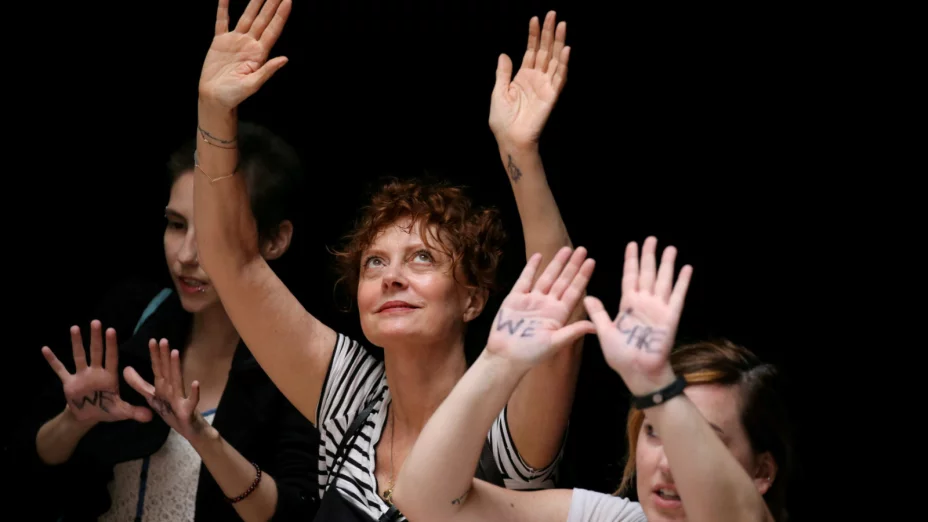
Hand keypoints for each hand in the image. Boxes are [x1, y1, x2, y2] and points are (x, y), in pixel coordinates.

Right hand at [41, 321, 152, 424]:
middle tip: (96, 322)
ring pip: (79, 356)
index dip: (111, 345)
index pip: (111, 357)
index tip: (111, 330)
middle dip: (96, 338)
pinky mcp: (69, 383)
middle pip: (96, 352)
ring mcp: (81, 376)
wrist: (88, 417)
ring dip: (77, 343)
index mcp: (109, 377)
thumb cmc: (107, 410)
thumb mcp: (121, 412)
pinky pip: (60, 370)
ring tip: (75, 327)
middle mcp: (96, 372)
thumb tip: (151, 417)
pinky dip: (53, 360)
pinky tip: (46, 349)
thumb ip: (135, 412)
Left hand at [124, 339, 217, 444]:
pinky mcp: (187, 411)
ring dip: (176, 367)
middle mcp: (172, 389)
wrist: (189, 429)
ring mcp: (180, 399)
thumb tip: (124, 368)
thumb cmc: (172, 411)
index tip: (152, 340)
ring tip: (175, 353)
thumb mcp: (152, 397)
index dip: (155, 356)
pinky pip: (191, 402)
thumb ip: (139, 384)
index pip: (158, 369)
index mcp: (163, 386)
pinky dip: (194, 393)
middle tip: (163, 340)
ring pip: (177, 381)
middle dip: (164, 356)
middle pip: (167, 371)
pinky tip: (195, 383)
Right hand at [198, 0, 291, 108]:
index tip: (288, 1)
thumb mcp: (252, 85)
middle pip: (263, 20)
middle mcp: (249, 44)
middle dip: (271, 4)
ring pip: (247, 17)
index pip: (272, 30)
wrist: (214, 97)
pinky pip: (222, 21)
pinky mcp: (220, 41)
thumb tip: (285, 59)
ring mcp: (235, 41)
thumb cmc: (234, 95)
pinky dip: (223, 9)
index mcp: (259, 54)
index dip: (280, 16)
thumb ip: (267, 70)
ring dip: (254, 3)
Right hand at [485, 247, 594, 369]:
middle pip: (563, 281)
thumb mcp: (555, 343)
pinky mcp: (515, 298)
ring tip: (567, 249)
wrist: (506, 357)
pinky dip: (531, 268)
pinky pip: (525, 279)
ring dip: (556, 263)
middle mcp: (547, 304)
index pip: (574, 291)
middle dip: (573, 265)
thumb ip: (573, 331)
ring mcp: (532, 300)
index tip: (591, 262)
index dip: (583, 276)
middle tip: (582, 249)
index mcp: (559, 314)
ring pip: (547, 277)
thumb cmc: (531, 354)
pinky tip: (539, 256)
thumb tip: (596, 326)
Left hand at [489, 11, 569, 147]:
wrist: (510, 138)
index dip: (533, 35)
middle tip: (552, 14)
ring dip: (558, 42)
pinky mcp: (551, 95)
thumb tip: (504, 54)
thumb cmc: (502, 120)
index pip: (530, 50)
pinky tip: (565, 49)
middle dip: (548, 32)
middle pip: (544, 51)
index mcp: (523, 77)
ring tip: (561, 24)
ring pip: (554, 59)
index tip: (535, 18)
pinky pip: (559, 77)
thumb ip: (503, 73)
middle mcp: (536, 78)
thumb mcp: (498, 92)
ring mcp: (545, 86)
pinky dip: (562, 64)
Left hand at [584, 237, 692, 395]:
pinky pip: (677, 296)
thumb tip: (588, 296)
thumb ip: (599, 313)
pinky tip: (686, 268)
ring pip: (663, 280)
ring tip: (670, 248)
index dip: (631, 260)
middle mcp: (644, 303)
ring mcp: (659, 308)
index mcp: (628, 304)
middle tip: (651, 238)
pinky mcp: (671, 317)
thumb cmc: (621, 356)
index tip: (632, 244)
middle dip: (649, 256)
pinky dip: (682, 282)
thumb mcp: (605, 332)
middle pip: (647, 273)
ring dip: (667, 264)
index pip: (630, 276)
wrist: (638, 372)